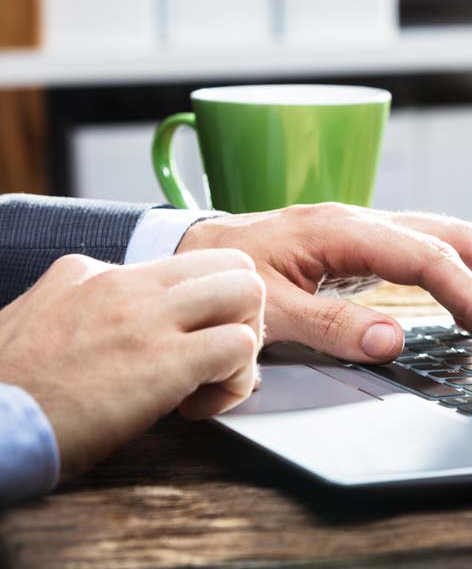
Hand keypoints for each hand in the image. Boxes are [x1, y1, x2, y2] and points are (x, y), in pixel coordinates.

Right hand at [0, 250, 263, 478]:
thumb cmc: (7, 389)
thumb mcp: (34, 318)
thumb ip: (77, 302)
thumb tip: (101, 311)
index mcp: (92, 271)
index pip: (184, 264)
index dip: (200, 306)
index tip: (185, 343)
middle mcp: (126, 283)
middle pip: (231, 263)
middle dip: (241, 311)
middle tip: (216, 355)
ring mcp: (147, 317)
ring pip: (249, 291)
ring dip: (246, 340)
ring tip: (210, 380)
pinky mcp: (164, 361)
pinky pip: (240, 347)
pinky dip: (236, 380)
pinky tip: (197, 406)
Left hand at [177, 204, 471, 362]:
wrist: (189, 253)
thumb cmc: (222, 279)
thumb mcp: (266, 310)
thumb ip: (329, 326)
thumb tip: (395, 340)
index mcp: (344, 229)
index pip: (432, 260)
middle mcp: (367, 221)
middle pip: (461, 239)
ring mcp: (371, 231)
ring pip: (456, 241)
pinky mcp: (370, 248)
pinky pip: (436, 254)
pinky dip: (471, 278)